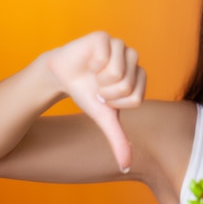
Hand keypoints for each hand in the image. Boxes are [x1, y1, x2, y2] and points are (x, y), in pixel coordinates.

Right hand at [47, 32, 145, 171]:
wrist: (63, 76)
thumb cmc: (88, 94)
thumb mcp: (104, 119)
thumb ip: (118, 140)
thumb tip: (126, 166)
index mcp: (139, 77)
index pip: (135, 99)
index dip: (115, 103)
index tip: (105, 97)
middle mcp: (133, 59)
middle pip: (127, 85)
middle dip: (106, 93)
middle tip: (97, 86)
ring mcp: (120, 45)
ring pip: (117, 71)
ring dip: (99, 80)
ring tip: (93, 74)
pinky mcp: (103, 37)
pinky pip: (104, 56)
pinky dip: (92, 65)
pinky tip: (89, 62)